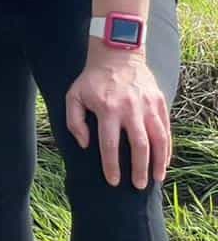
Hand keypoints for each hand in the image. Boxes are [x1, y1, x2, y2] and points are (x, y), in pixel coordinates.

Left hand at [65, 46, 170, 187]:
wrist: (117, 55)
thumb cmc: (92, 79)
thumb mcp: (73, 95)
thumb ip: (74, 121)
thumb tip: (85, 144)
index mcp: (107, 109)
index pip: (110, 144)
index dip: (112, 165)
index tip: (113, 181)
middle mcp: (130, 109)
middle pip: (138, 145)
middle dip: (139, 169)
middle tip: (138, 186)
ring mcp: (148, 106)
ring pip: (158, 139)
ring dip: (158, 162)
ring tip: (155, 179)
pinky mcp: (160, 103)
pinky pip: (166, 130)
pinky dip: (167, 148)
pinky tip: (164, 162)